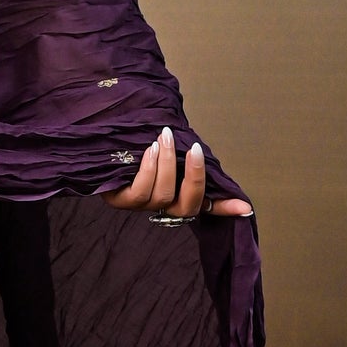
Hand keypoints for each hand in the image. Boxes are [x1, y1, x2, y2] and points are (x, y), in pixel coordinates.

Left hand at [104, 124, 253, 218]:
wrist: (101, 138)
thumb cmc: (139, 142)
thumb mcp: (167, 147)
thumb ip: (187, 154)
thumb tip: (202, 149)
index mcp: (177, 194)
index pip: (207, 207)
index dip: (226, 209)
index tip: (245, 207)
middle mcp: (162, 206)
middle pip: (187, 206)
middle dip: (194, 177)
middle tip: (194, 148)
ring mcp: (141, 206)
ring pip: (163, 195)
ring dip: (167, 164)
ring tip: (164, 139)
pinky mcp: (120, 201)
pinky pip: (140, 194)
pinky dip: (148, 170)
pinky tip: (149, 151)